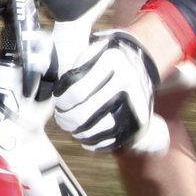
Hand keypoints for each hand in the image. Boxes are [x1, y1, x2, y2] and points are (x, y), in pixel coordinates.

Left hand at [53, 29, 164, 152]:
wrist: (141, 70)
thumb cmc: (107, 63)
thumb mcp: (91, 53)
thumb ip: (73, 68)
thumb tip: (54, 91)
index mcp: (113, 60)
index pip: (76, 92)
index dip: (61, 100)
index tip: (58, 100)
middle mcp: (128, 80)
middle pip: (82, 115)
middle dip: (65, 119)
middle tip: (60, 116)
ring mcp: (137, 103)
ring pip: (94, 131)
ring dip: (76, 132)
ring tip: (70, 126)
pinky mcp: (139, 123)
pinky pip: (109, 141)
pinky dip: (92, 142)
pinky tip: (85, 134)